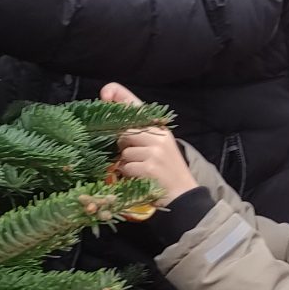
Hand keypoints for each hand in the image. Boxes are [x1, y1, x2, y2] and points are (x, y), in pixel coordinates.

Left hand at [101, 83, 195, 203]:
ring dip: (126, 163)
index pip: (135, 104)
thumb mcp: (157, 147)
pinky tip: (142, 178)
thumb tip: (113, 126)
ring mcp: (155, 151)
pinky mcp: (150, 166)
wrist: (184, 195)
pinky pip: (126, 167)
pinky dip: (129, 175)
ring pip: (124, 151)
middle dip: (122, 145)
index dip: (117, 94)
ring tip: (141, 169)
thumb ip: (138, 133)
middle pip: (124, 131)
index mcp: (159, 128)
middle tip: (135, 157)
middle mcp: (158, 135)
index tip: (104, 94)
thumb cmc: (166, 172)